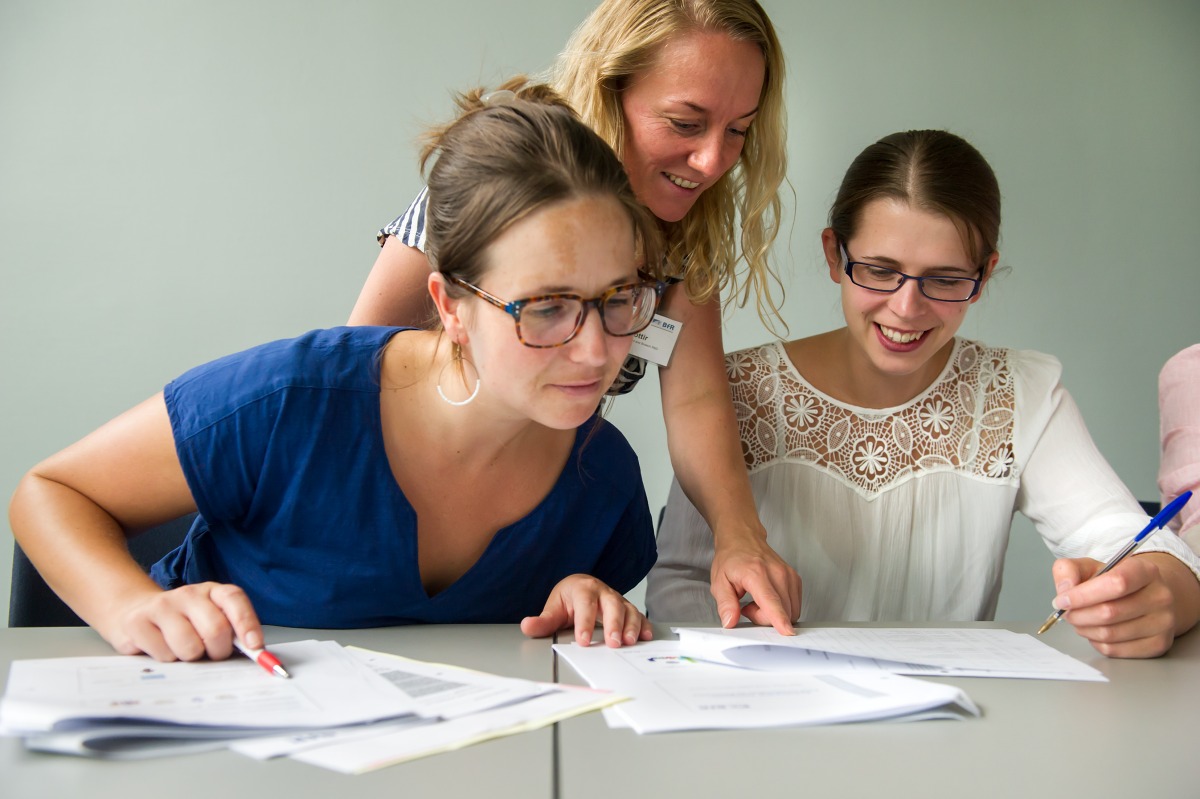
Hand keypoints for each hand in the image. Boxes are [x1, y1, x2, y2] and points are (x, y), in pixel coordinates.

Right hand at [101, 582, 264, 662]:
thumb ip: (232, 633)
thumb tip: (256, 655)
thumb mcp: (210, 619)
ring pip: (189, 647)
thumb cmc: (183, 621)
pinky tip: (162, 648)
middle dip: (219, 651)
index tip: (255, 647)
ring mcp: (162, 606)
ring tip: (183, 649)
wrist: (134, 610)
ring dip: (191, 658)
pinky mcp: (138, 622)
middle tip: (211, 654)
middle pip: (215, 629)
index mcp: (212, 591)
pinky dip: (168, 660)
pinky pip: (164, 655)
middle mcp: (188, 594)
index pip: (235, 600)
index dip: (247, 624)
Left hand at [520, 575, 652, 646]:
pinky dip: (644, 625)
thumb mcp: (554, 608)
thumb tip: (527, 625)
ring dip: (631, 626)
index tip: (583, 641)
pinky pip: (638, 615)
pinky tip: (646, 637)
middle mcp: (603, 592)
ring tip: (630, 642)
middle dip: (613, 624)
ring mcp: (617, 599)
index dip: (585, 622)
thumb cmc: (569, 599)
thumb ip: (542, 621)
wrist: (581, 586)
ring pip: (628, 609)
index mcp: (583, 589)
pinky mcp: (627, 608)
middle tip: (613, 643)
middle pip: (611, 605)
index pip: (585, 604)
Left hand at [710, 531, 801, 634]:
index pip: (771, 601)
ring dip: (774, 614)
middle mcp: (777, 572)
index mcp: (756, 573)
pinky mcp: (795, 579)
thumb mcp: (719, 582)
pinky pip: (793, 605)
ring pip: (791, 610)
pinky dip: (781, 608)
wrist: (742, 538)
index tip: (787, 632)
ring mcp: (789, 575)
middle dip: (765, 619)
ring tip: (757, 601)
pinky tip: (767, 599)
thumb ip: (725, 604)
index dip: (779, 619)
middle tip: (747, 607)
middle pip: (783, 611)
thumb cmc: (731, 558)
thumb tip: (730, 621)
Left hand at [1051, 555, 1179, 657]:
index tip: (1062, 600)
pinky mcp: (1158, 644)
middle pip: (1109, 612)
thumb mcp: (1090, 566)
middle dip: (1078, 614)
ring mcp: (1163, 622)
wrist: (1147, 597)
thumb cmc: (1114, 582)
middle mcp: (1160, 596)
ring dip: (1084, 629)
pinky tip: (1094, 631)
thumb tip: (1064, 590)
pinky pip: (1115, 650)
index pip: (1116, 583)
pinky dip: (1095, 642)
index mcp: (1145, 570)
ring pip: (1110, 634)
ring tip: (1079, 620)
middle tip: (1067, 612)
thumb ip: (1068, 570)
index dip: (1083, 595)